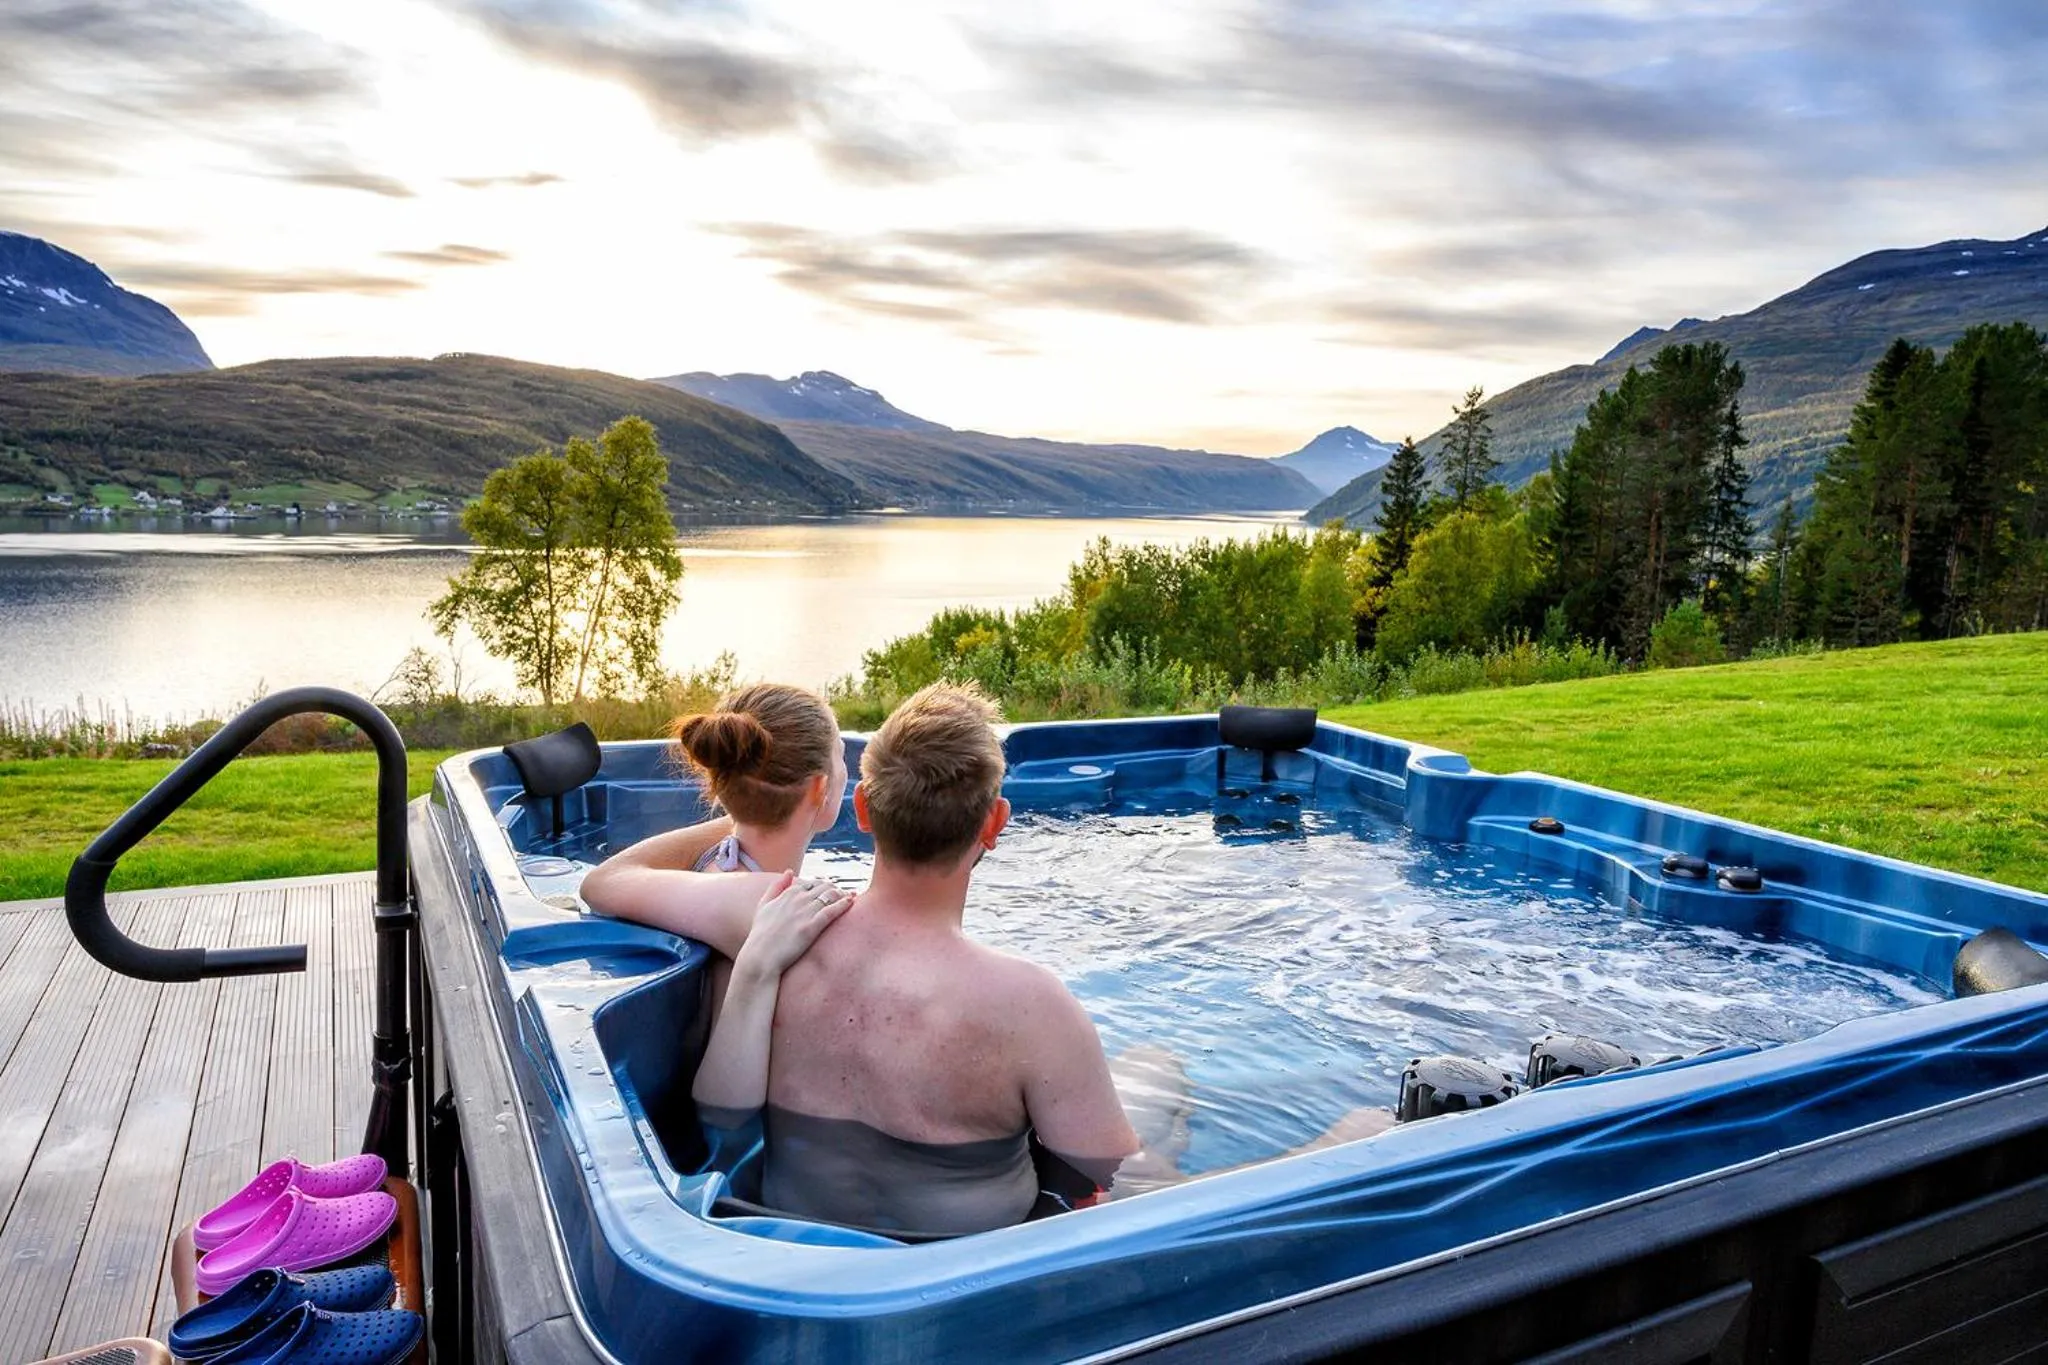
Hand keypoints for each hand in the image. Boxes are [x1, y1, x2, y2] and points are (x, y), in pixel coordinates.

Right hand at [735, 872, 853, 978]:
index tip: (830, 891)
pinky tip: (851, 902)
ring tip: (850, 897)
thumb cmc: (761, 934)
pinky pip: (832, 910)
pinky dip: (843, 904)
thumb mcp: (763, 906)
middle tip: (845, 894)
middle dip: (835, 889)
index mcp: (788, 893)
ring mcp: (805, 912)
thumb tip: (789, 871)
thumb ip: (776, 887)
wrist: (760, 957)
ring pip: (831, 895)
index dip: (823, 886)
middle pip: (824, 887)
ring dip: (843, 894)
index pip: (812, 883)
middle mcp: (798, 899)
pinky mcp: (812, 926)